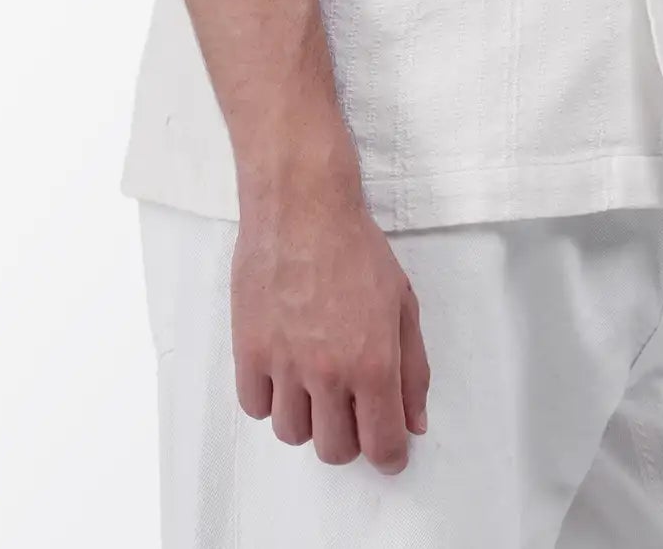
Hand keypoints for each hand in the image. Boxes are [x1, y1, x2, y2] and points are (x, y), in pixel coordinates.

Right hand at [230, 164, 431, 472]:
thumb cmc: (357, 248)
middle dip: (348, 437)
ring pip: (292, 435)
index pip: (382, 445)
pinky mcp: (248, 350)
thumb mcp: (403, 303)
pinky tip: (283, 370)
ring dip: (307, 418)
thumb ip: (413, 369)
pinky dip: (270, 398)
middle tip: (350, 406)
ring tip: (313, 381)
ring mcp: (284, 364)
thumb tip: (414, 423)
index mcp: (374, 362)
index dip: (390, 456)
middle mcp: (328, 372)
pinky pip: (255, 407)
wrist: (303, 206)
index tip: (388, 450)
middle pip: (334, 450)